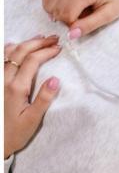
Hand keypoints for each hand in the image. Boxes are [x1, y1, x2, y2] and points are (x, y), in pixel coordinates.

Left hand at [4, 36, 61, 158]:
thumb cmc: (15, 133)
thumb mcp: (33, 119)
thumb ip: (44, 98)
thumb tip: (56, 79)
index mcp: (16, 88)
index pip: (32, 61)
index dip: (46, 51)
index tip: (59, 48)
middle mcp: (5, 80)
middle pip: (20, 52)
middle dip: (37, 43)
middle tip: (53, 39)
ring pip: (8, 54)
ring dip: (24, 43)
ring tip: (39, 39)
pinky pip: (1, 61)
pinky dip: (10, 50)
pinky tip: (16, 47)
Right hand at [41, 0, 118, 38]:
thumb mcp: (110, 14)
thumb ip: (89, 25)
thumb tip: (71, 35)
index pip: (67, 15)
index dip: (73, 25)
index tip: (85, 24)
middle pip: (57, 10)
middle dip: (66, 19)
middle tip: (82, 18)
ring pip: (50, 2)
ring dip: (59, 12)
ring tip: (77, 12)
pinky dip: (52, 2)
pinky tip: (63, 7)